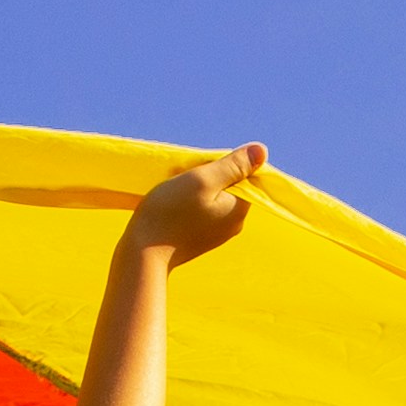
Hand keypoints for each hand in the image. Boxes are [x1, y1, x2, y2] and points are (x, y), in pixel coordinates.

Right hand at [120, 143, 266, 267]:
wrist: (142, 254)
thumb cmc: (170, 213)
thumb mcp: (203, 180)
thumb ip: (234, 165)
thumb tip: (262, 151)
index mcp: (239, 210)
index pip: (244, 175)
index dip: (222, 165)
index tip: (199, 171)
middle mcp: (234, 224)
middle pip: (229, 186)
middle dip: (209, 176)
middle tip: (185, 180)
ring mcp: (218, 233)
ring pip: (214, 197)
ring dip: (197, 188)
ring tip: (177, 193)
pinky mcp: (201, 238)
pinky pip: (202, 210)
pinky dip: (190, 203)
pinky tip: (174, 206)